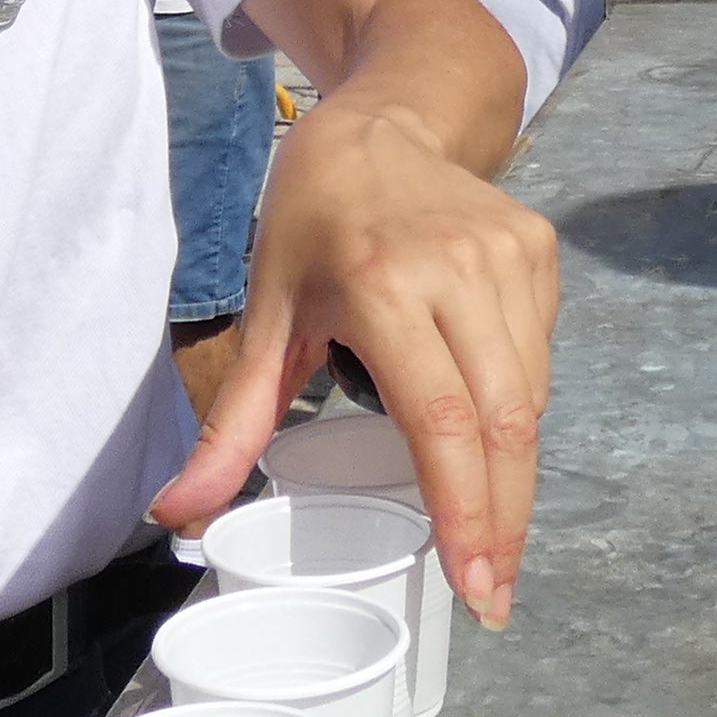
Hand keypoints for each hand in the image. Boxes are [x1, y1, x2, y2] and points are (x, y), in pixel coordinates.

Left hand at [154, 102, 558, 628]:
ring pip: (530, 399)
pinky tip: (486, 427)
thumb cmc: (313, 222)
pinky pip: (539, 359)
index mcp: (384, 285)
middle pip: (504, 425)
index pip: (443, 421)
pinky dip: (517, 410)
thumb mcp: (266, 314)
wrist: (386, 119)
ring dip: (512, 474)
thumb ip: (235, 426)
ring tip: (486, 528)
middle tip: (494, 597)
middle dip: (504, 522)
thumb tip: (175, 516)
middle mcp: (459, 270)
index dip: (466, 512)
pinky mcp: (540, 252)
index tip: (476, 586)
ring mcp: (510, 257)